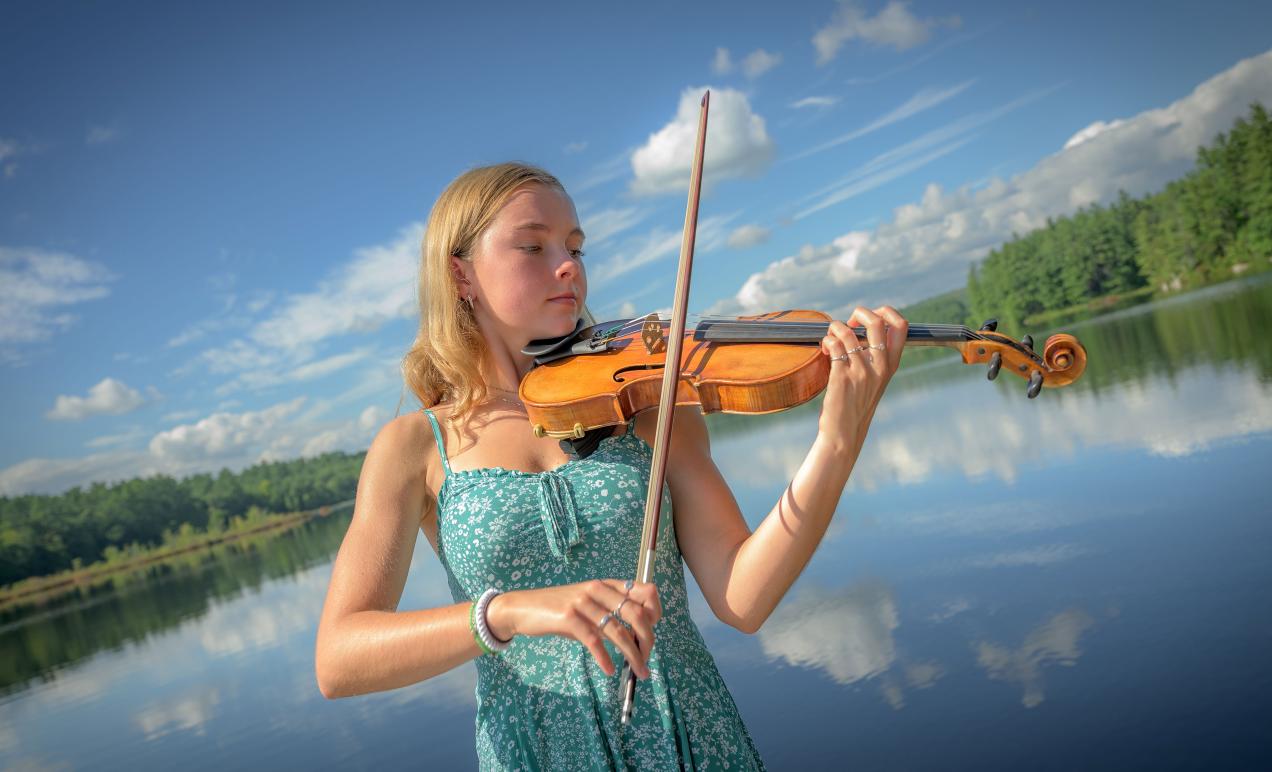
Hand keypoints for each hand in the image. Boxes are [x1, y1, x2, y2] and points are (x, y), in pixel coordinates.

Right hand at [486, 579, 661, 678]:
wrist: (523, 608)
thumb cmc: (559, 611)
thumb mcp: (588, 607)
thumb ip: (610, 618)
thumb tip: (636, 640)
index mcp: (607, 585)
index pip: (645, 591)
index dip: (656, 611)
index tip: (654, 630)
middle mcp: (598, 589)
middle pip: (636, 613)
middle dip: (647, 639)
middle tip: (647, 659)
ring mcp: (583, 602)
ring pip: (618, 631)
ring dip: (632, 655)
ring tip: (639, 671)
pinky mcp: (568, 617)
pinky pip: (594, 641)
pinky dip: (605, 658)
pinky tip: (610, 669)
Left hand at [817, 306, 907, 448]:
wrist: (844, 433)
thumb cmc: (856, 406)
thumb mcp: (874, 381)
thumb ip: (874, 358)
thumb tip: (860, 331)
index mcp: (890, 365)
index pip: (901, 326)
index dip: (885, 312)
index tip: (868, 320)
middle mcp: (879, 366)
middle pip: (876, 321)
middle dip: (859, 312)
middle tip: (848, 324)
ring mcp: (861, 371)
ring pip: (847, 331)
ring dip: (834, 328)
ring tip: (830, 338)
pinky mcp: (842, 376)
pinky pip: (834, 345)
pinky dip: (826, 341)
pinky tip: (825, 350)